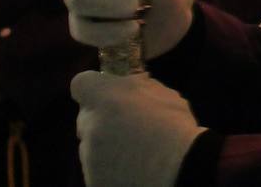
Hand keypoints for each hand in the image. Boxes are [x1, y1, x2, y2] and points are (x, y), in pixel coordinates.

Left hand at [72, 71, 204, 186]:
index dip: (95, 89)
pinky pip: (95, 168)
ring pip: (90, 145)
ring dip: (105, 145)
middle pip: (86, 117)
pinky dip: (108, 168)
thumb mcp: (164, 95)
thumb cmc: (175, 128)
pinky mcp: (91, 178)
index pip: (81, 83)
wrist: (179, 170)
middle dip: (102, 120)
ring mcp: (88, 155)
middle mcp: (90, 124)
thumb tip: (133, 83)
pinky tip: (130, 169)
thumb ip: (140, 87)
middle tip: (126, 128)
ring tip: (132, 153)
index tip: (109, 96)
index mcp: (106, 97)